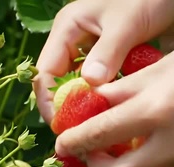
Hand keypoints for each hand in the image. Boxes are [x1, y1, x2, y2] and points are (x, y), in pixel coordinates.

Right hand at [32, 0, 173, 123]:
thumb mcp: (126, 23)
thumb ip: (107, 53)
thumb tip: (89, 86)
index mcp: (69, 30)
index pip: (47, 72)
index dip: (51, 101)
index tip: (63, 126)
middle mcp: (80, 45)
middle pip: (64, 86)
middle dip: (71, 111)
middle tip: (83, 137)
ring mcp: (101, 57)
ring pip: (88, 91)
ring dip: (94, 110)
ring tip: (103, 133)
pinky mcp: (121, 65)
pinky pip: (111, 90)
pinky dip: (114, 103)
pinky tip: (122, 118)